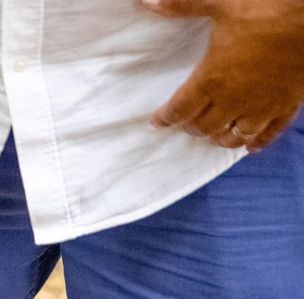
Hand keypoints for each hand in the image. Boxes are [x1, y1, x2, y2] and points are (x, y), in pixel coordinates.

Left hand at [143, 0, 303, 151]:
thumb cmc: (266, 7)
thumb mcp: (219, 2)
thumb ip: (181, 6)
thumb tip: (147, 2)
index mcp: (211, 80)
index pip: (179, 110)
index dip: (164, 118)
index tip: (157, 121)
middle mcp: (234, 100)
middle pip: (204, 127)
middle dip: (191, 127)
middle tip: (186, 122)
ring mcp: (262, 106)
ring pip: (234, 136)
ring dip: (221, 137)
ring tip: (214, 134)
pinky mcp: (287, 104)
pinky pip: (270, 132)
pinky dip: (257, 142)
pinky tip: (250, 147)